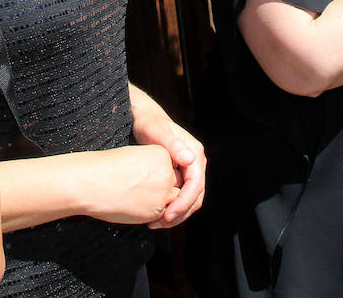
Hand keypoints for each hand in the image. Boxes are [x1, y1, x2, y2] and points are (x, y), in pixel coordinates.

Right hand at [76, 145, 179, 225]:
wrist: (91, 181)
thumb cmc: (106, 167)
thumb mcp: (133, 158)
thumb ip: (150, 168)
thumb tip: (155, 181)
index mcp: (161, 154)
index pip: (170, 167)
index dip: (160, 174)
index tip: (144, 177)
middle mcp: (166, 174)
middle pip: (175, 184)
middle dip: (164, 189)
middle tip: (144, 191)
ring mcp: (162, 194)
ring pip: (172, 201)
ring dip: (162, 203)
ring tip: (140, 200)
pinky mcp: (155, 212)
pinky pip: (161, 214)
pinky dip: (154, 214)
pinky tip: (136, 207)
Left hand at [132, 103, 206, 228]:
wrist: (146, 119)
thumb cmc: (150, 124)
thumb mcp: (159, 133)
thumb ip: (174, 145)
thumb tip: (190, 159)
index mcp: (195, 154)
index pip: (195, 185)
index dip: (183, 203)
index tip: (168, 215)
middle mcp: (196, 164)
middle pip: (195, 197)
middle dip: (180, 213)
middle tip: (160, 223)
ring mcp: (190, 170)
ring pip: (190, 200)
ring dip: (176, 214)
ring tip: (156, 223)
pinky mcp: (182, 176)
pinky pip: (181, 196)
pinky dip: (172, 208)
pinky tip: (156, 214)